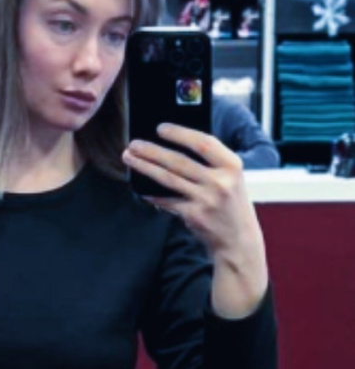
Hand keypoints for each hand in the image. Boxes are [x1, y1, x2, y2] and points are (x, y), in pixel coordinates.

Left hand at [123, 123, 268, 318]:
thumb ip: (210, 163)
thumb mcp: (231, 179)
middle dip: (152, 150)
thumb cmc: (230, 205)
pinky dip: (153, 195)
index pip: (203, 143)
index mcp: (232, 166)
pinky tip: (141, 189)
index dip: (180, 133)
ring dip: (145, 167)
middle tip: (133, 143)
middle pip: (179, 161)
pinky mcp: (194, 216)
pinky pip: (168, 201)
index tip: (160, 128)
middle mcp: (220, 182)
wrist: (239, 241)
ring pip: (168, 178)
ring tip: (130, 158)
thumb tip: (172, 146)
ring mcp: (207, 200)